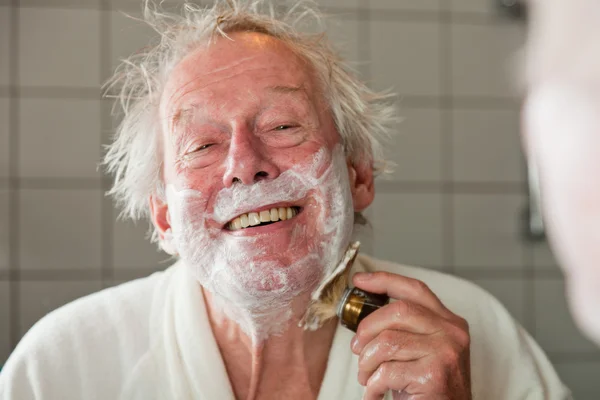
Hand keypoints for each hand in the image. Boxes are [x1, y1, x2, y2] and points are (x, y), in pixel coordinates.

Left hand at [350, 272, 470, 399]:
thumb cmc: (427, 388)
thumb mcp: (421, 350)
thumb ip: (404, 329)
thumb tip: (363, 313)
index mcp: (449, 322)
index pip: (415, 289)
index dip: (385, 280)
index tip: (359, 280)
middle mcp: (452, 333)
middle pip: (398, 310)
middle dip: (367, 328)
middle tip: (356, 349)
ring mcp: (445, 353)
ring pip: (387, 342)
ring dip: (366, 362)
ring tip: (366, 376)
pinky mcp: (434, 375)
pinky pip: (387, 371)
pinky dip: (372, 385)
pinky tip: (374, 393)